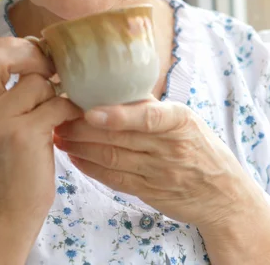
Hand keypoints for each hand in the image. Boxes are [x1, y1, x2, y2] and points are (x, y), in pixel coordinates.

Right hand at [0, 37, 82, 236]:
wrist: (13, 207)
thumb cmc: (16, 158)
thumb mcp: (0, 118)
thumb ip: (8, 86)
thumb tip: (38, 47)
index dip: (9, 45)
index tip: (32, 58)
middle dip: (31, 57)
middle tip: (49, 72)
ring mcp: (0, 122)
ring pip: (36, 82)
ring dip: (54, 93)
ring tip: (54, 112)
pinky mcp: (24, 135)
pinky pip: (56, 104)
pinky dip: (70, 109)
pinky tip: (71, 118)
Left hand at [53, 97, 259, 228]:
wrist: (222, 193)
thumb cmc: (198, 145)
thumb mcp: (184, 119)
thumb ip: (152, 108)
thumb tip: (111, 87)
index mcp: (179, 121)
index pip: (148, 117)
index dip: (117, 115)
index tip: (89, 111)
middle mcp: (170, 147)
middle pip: (121, 138)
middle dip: (84, 128)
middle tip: (58, 117)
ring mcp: (159, 173)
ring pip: (113, 159)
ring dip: (82, 147)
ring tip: (59, 135)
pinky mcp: (149, 192)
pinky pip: (116, 179)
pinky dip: (92, 168)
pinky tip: (75, 157)